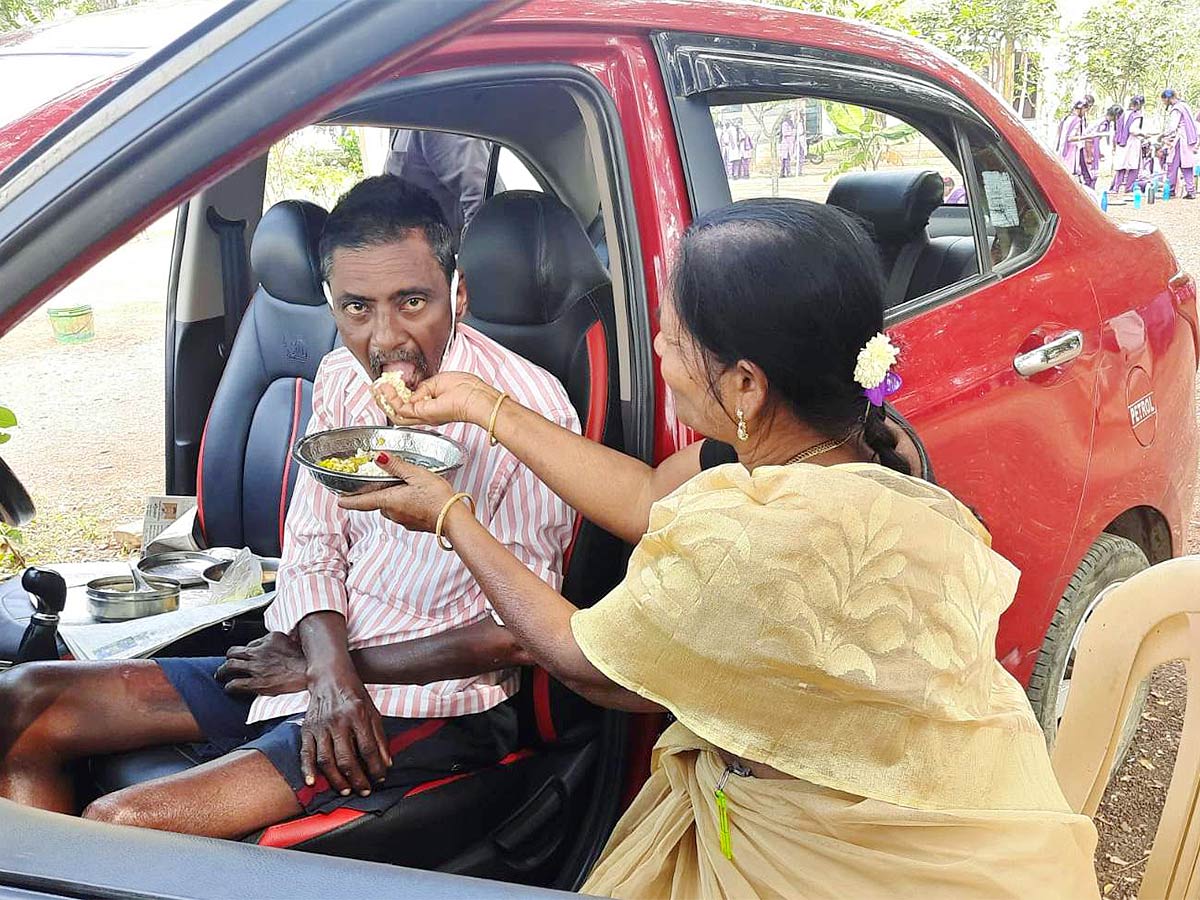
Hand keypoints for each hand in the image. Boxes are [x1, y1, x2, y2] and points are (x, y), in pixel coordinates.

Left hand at [216, 632, 308, 695]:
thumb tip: (267, 643)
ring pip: (229, 667)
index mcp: (268, 639)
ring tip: (220, 675)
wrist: (309, 674)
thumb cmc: (304, 659)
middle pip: (233, 653)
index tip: (246, 656)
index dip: (247, 651)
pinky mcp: (257, 683)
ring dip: (222, 672)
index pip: (250, 643)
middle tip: (226, 664)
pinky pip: (235, 684)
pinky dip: (229, 687)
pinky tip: (229, 688)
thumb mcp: (290, 641)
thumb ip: (276, 641)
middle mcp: (259, 652)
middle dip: (228, 658)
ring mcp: (256, 668)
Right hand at [300, 669, 391, 796]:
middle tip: (364, 790)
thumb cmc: (354, 695)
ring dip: (336, 779)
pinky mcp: (306, 729)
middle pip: (347, 758)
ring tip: (346, 790)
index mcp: (358, 715)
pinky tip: (312, 782)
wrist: (330, 677)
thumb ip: (380, 738)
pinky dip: (307, 769)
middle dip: (357, 778)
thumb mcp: (373, 712)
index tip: (380, 779)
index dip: (375, 767)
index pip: (368, 748)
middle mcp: (338, 721)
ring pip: (326, 760)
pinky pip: (305, 753)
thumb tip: (387, 764)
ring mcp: (320, 726)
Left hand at [338, 456, 456, 533]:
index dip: (349, 501)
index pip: (362, 502)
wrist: (454, 519)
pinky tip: (417, 498)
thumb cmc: (437, 497)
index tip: (339, 500)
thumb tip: (377, 457)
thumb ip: (395, 465)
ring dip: (393, 499)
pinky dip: (405, 505)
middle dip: (379, 493)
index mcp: (389, 501)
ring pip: (391, 508)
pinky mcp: (414, 524)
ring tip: (405, 487)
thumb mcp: (416, 474)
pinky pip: (404, 513)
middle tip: (385, 481)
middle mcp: (393, 513)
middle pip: (378, 503)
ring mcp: (404, 521)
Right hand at [373, 371, 499, 428]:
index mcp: (432, 407)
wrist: (476, 398)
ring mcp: (424, 416)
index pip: (408, 403)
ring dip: (384, 399)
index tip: (386, 384)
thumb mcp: (439, 383)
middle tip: (376, 388)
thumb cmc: (467, 389)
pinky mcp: (423, 415)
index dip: (395, 394)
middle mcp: (426, 414)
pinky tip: (386, 389)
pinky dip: (390, 399)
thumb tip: (412, 391)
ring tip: (378, 387)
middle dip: (384, 398)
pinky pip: (400, 409)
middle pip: (398, 411)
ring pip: (396, 412)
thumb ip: (423, 388)